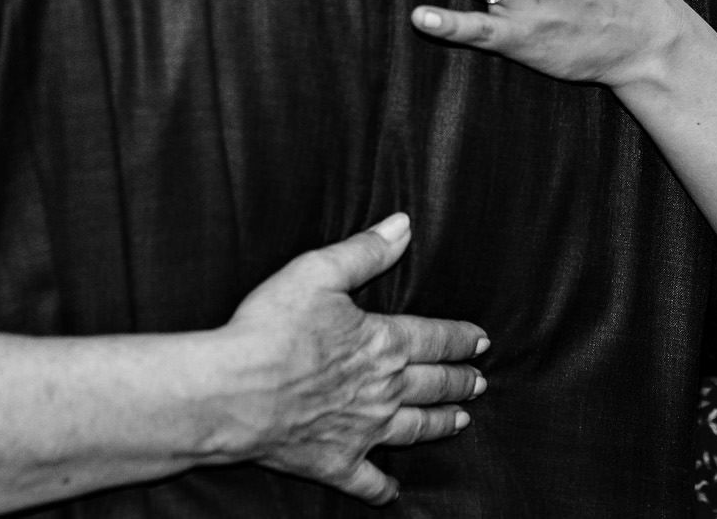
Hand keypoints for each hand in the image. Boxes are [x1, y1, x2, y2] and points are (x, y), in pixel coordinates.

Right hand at [219, 213, 486, 504]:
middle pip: (433, 385)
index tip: (480, 341)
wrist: (235, 391)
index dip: (461, 339)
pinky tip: (393, 490)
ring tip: (460, 421)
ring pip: (416, 429)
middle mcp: (384, 390)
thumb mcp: (317, 273)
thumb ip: (365, 251)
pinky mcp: (336, 462)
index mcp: (382, 343)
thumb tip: (403, 226)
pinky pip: (369, 481)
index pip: (435, 340)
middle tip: (479, 382)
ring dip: (441, 424)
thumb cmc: (271, 328)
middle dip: (460, 381)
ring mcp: (363, 430)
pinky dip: (384, 488)